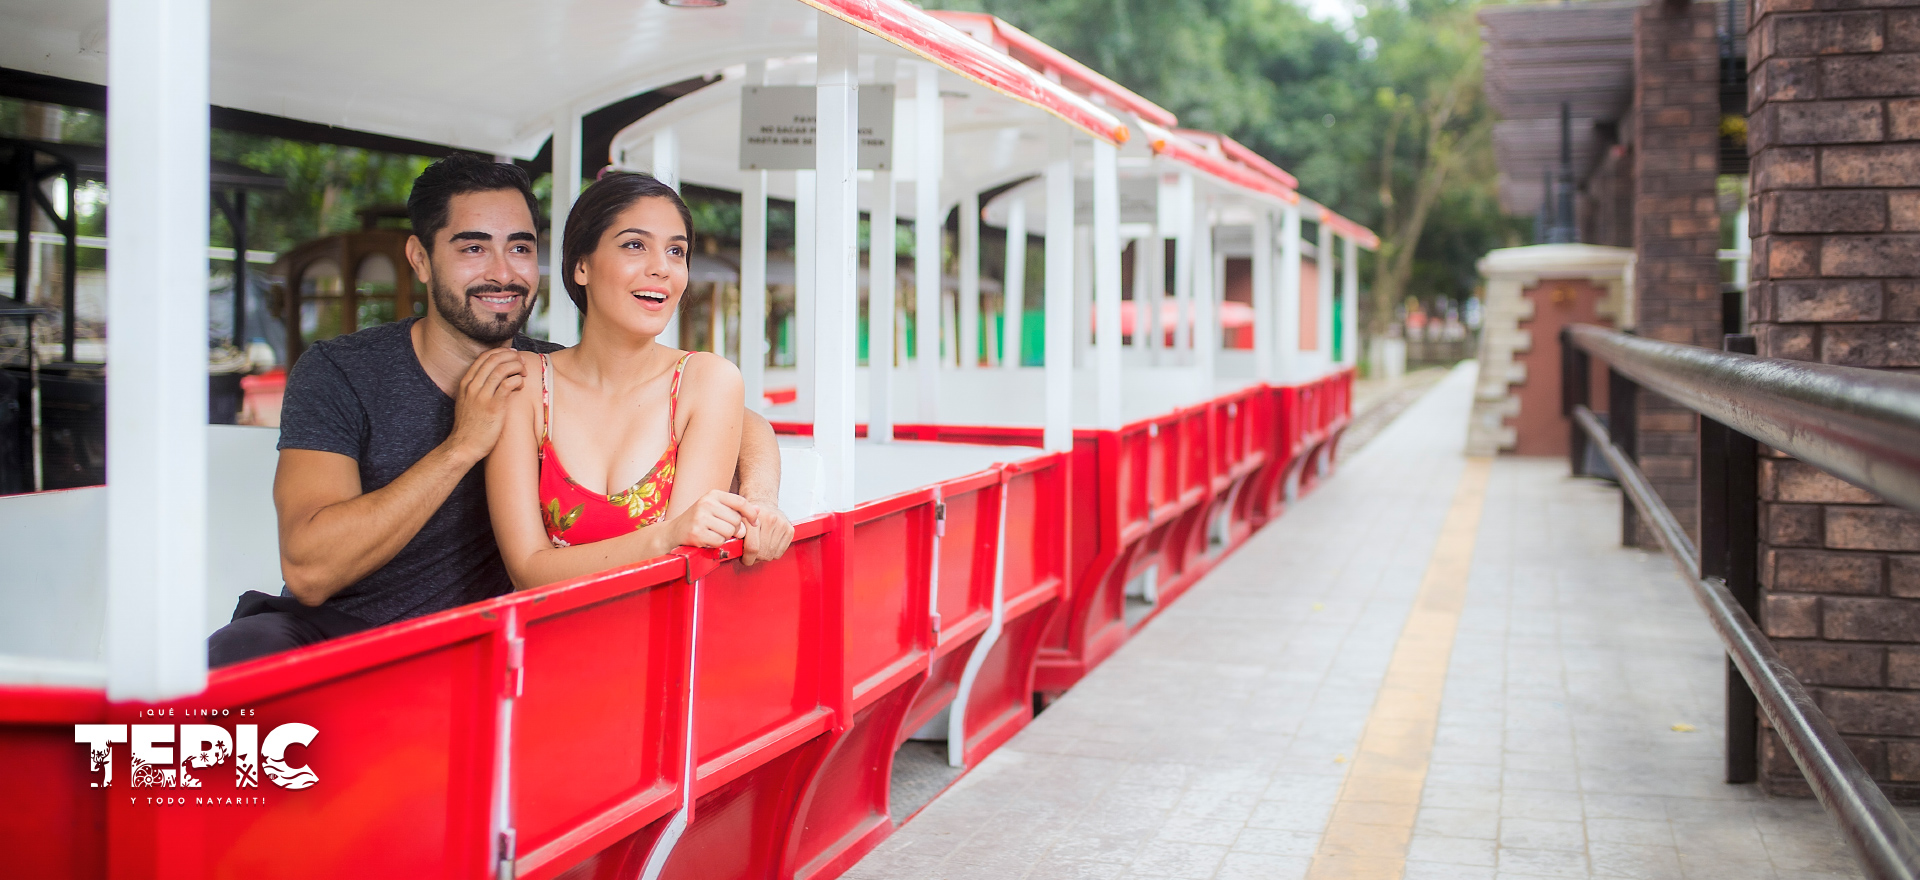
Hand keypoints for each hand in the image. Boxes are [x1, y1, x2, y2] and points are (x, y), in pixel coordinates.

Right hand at [445, 349, 525, 463]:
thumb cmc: (469, 426)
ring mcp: (482, 396)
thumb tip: (495, 377)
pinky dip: (518, 380)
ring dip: (517, 367)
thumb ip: (477, 388)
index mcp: (466, 383)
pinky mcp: (493, 407)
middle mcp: (472, 386)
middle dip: (511, 356)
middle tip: (522, 362)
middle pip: (494, 359)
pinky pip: (508, 384)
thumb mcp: (467, 401)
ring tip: (523, 373)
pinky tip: (520, 385)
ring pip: (502, 369)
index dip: (501, 352)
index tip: (512, 354)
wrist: (463, 446)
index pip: (484, 357)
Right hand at [672, 490, 757, 548]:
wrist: (673, 532)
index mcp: (713, 495)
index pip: (740, 502)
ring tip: (713, 534)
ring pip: (729, 532)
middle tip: (723, 530)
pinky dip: (717, 544)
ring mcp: (700, 518)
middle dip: (735, 529)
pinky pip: (719, 541)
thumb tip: (759, 509)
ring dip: (725, 537)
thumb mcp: (717, 509)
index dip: (751, 513)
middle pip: (737, 520)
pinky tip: (708, 540)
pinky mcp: (696, 533)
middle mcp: (706, 503)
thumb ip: (737, 509)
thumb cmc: (699, 520)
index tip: (754, 522)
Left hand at [742, 502, 792, 564]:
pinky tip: (767, 546)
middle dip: (754, 559)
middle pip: (762, 553)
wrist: (765, 504)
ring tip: (758, 549)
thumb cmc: (750, 515)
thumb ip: (736, 534)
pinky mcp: (790, 530)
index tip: (743, 559)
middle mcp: (771, 519)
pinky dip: (772, 554)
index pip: (752, 547)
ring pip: (771, 555)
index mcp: (756, 517)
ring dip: (763, 557)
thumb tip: (733, 550)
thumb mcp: (738, 521)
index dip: (747, 558)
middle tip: (750, 555)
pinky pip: (779, 553)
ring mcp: (782, 525)